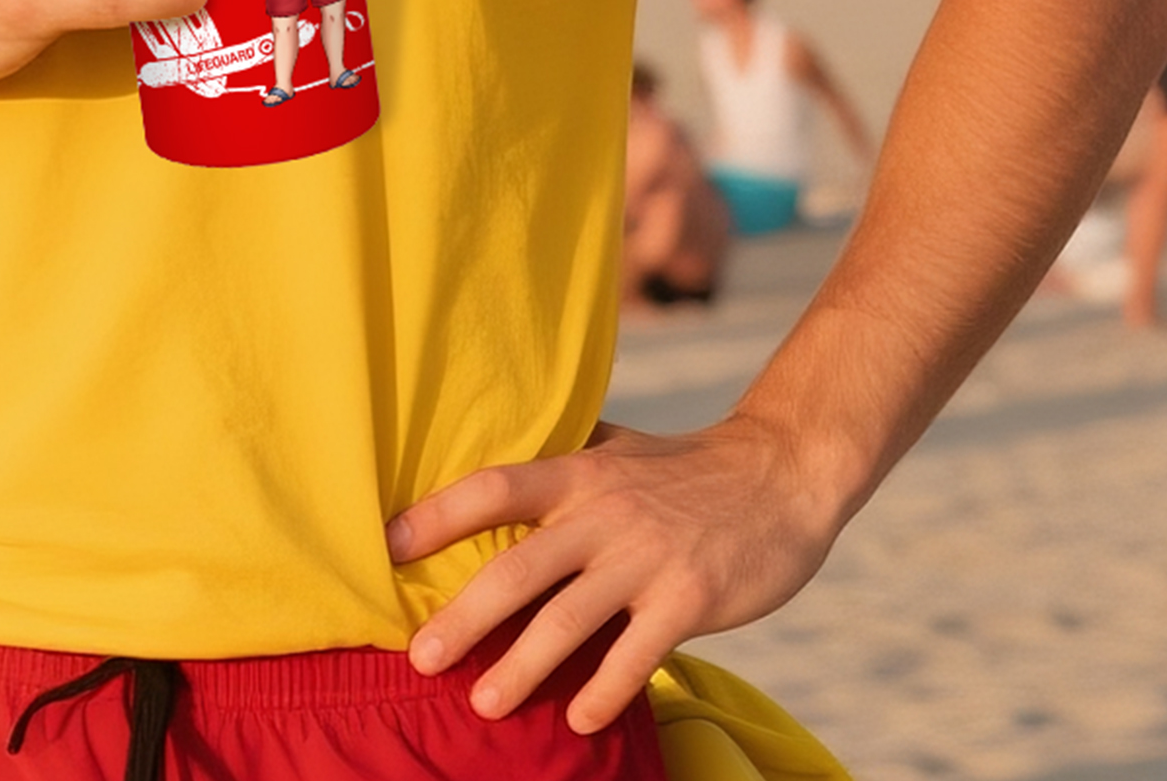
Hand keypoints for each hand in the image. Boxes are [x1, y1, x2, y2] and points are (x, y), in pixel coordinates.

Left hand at [383, 414, 839, 733]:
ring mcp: (646, 557)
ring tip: (482, 704)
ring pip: (568, 622)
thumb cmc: (686, 467)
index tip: (385, 544)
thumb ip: (564, 455)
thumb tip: (493, 452)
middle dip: (463, 616)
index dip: (437, 513)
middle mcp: (604, 512)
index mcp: (579, 473)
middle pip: (518, 568)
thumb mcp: (618, 446)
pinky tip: (579, 721)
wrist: (781, 474)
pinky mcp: (689, 597)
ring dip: (520, 669)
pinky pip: (635, 656)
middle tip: (419, 657)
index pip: (493, 487)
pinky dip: (604, 691)